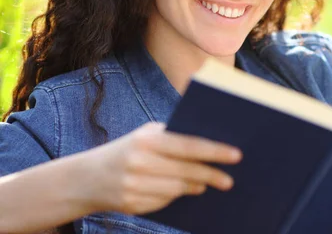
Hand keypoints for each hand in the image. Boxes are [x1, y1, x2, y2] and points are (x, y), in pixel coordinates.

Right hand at [81, 122, 241, 214]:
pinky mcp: (132, 204)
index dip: (214, 151)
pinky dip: (177, 196)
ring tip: (208, 183)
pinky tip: (187, 191)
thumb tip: (211, 145)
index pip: (189, 145)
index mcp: (147, 140)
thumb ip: (174, 136)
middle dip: (211, 175)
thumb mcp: (146, 135)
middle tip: (229, 180)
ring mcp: (134, 185)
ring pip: (177, 189)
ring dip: (196, 186)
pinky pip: (164, 202)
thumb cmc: (128, 149)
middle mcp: (139, 162)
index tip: (236, 155)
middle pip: (186, 171)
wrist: (86, 177)